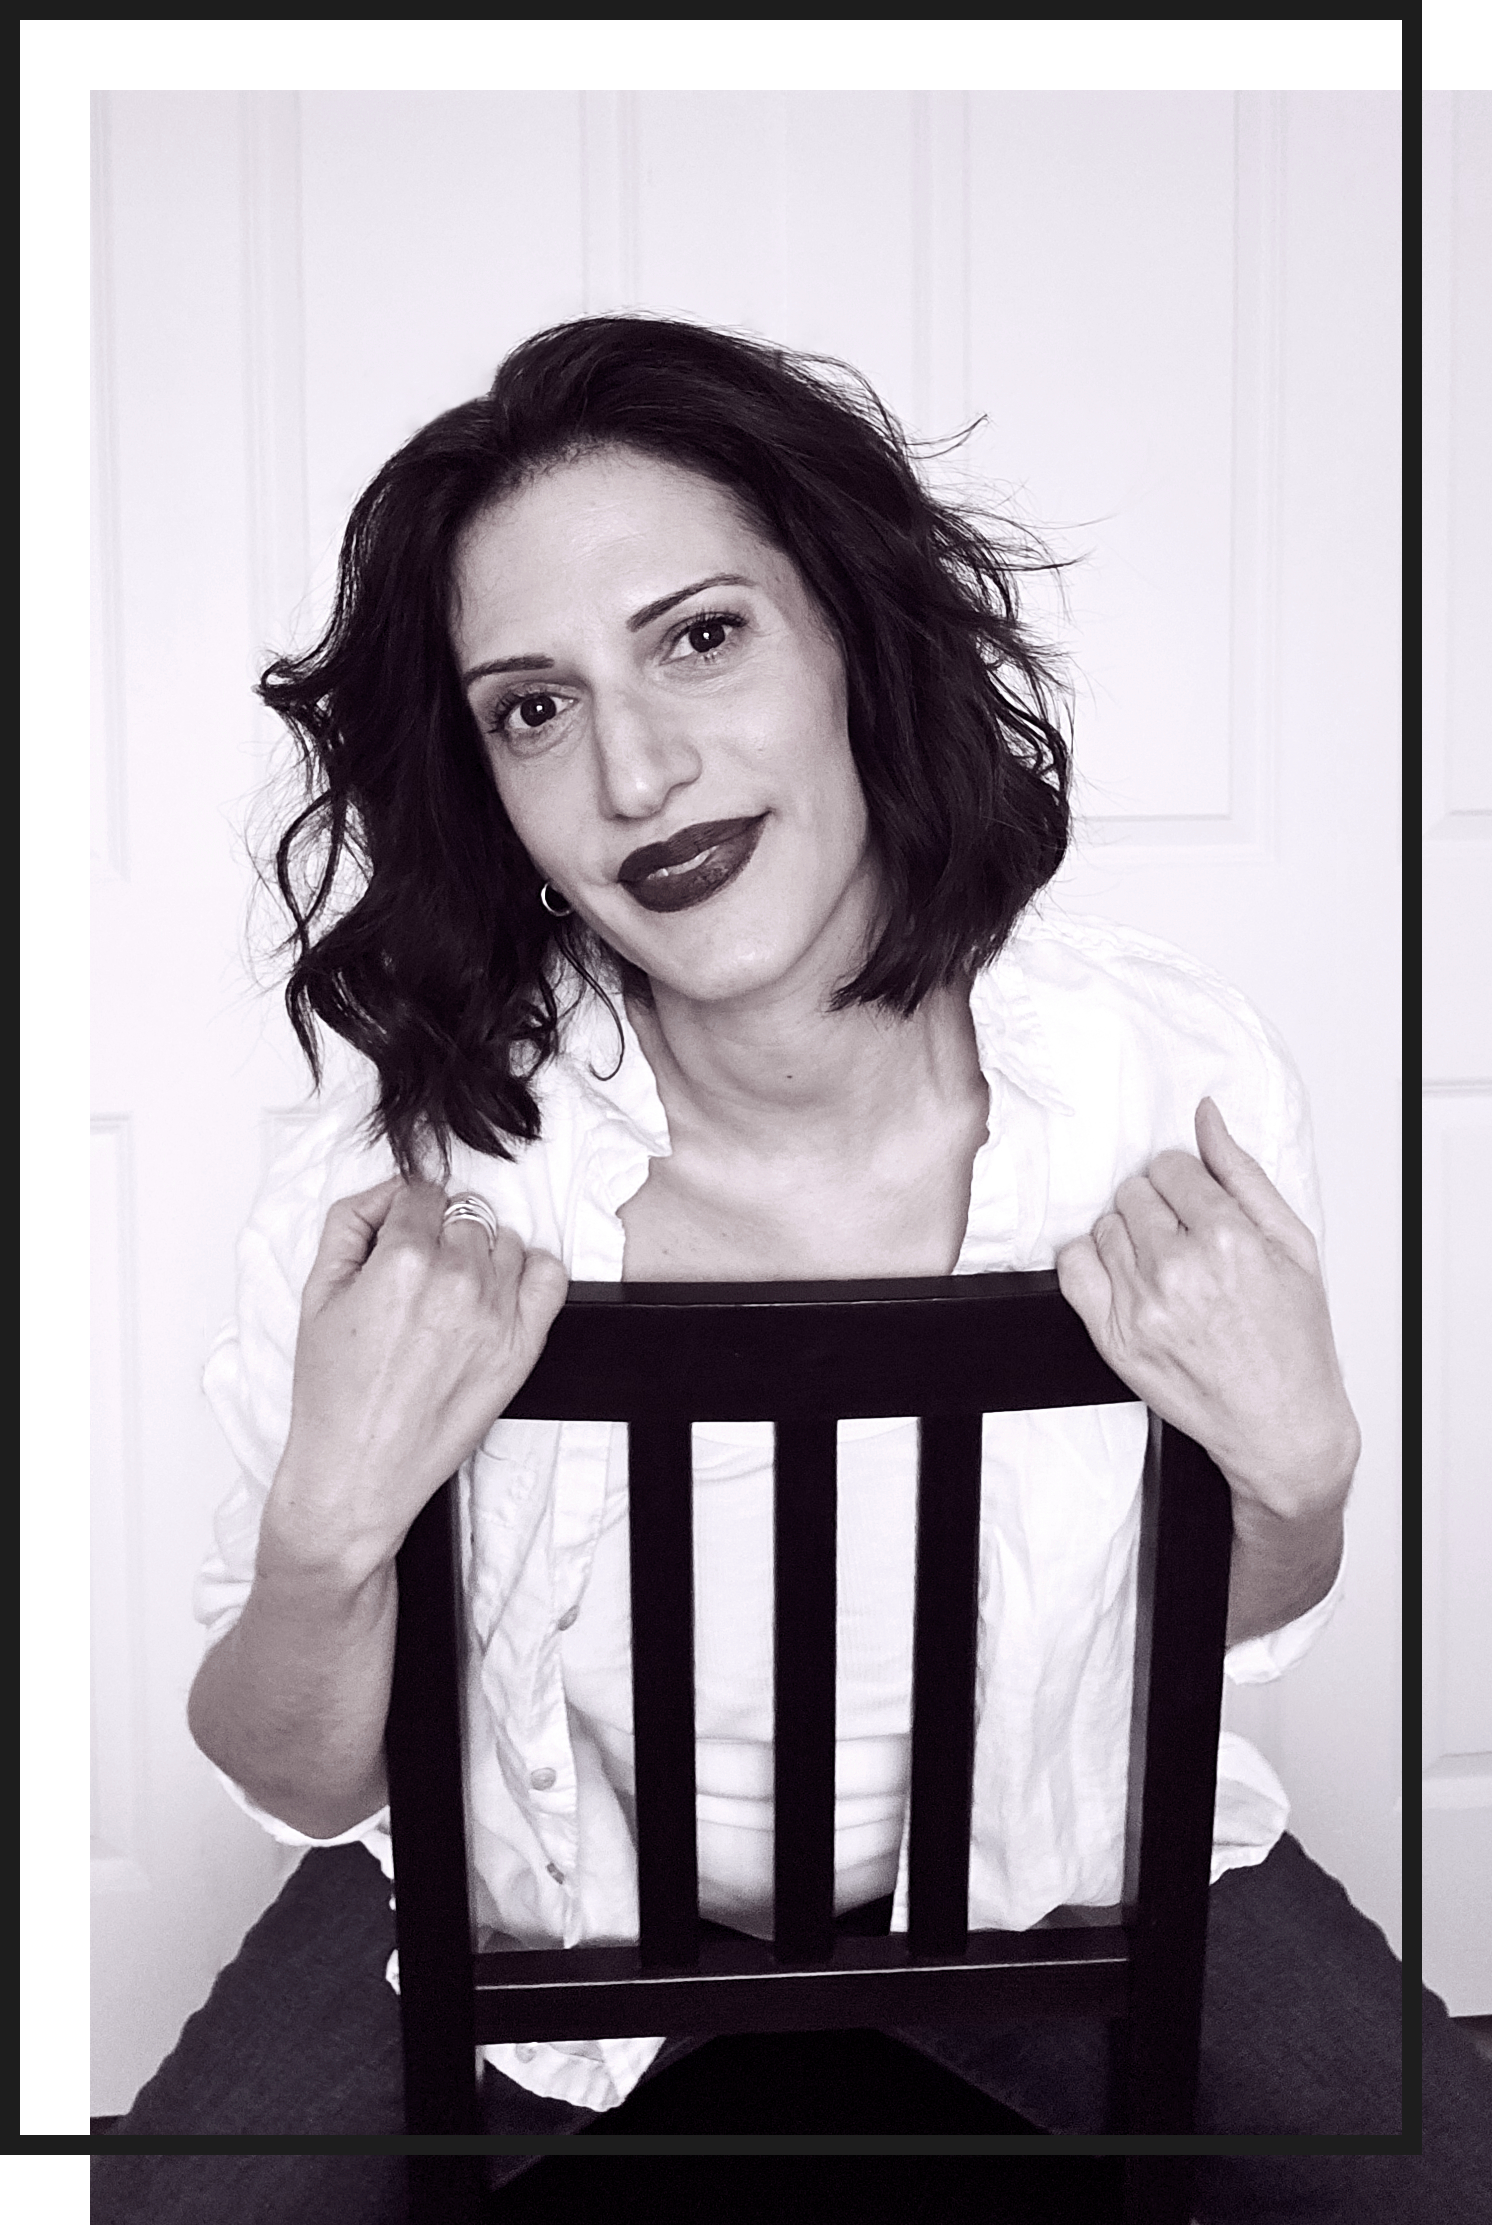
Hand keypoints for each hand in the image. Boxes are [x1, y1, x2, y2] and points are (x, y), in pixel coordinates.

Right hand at [265, 1177, 567, 1580]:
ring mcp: (496, 1311)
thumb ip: (350, 1224)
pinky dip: (529, 1272)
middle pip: (462, 1214)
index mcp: (402, 1261)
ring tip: (448, 1293)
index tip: (397, 1235)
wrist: (360, 1469)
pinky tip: (497, 1292)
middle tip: (414, 1275)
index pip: (420, 1192)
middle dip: (437, 1234)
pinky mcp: (523, 1344)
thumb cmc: (334, 1393)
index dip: (403, 1212)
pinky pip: (549, 1275)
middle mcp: (456, 1279)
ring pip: (504, 1239)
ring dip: (479, 1253)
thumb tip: (388, 1193)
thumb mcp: (317, 1293)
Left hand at [1055, 1099, 1358, 1523]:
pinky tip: (1126, 1276)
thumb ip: (1244, 1176)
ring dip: (1129, 1236)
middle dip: (1158, 1207)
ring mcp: (1141, 1307)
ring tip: (1165, 1265)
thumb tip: (1208, 1118)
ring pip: (1104, 1226)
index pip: (1170, 1167)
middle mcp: (1179, 1270)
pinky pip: (1073, 1268)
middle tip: (1185, 1238)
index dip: (1185, 1183)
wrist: (1281, 1425)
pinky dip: (1092, 1263)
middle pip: (1133, 1193)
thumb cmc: (1295, 1342)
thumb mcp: (1293, 1246)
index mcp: (1228, 1240)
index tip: (1196, 1205)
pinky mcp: (1113, 1337)